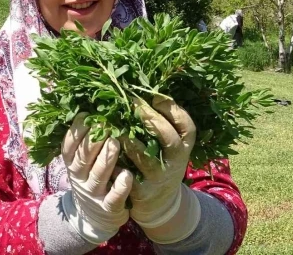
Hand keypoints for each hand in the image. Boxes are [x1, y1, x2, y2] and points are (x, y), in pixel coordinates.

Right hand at [60, 114, 132, 244]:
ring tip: (115, 142)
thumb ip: (84, 142)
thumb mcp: (81, 163)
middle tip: (104, 123)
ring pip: (99, 175)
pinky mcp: (109, 208)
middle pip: (83, 158)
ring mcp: (94, 194)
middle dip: (92, 140)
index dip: (75, 132)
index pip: (69, 147)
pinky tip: (127, 174)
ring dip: (106, 158)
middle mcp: (80, 179)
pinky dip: (120, 186)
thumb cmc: (91, 179)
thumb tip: (90, 108)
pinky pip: (114, 197)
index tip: (86, 116)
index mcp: (72, 165)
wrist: (95, 218)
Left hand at [122, 95, 200, 243]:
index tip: (155, 96)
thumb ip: (161, 123)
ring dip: (130, 140)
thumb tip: (142, 88)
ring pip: (145, 158)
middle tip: (132, 102)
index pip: (187, 127)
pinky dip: (115, 162)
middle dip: (151, 118)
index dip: (174, 110)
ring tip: (115, 126)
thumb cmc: (160, 162)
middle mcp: (175, 162)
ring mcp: (158, 178)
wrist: (159, 204)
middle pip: (169, 139)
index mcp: (183, 147)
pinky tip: (104, 150)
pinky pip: (126, 175)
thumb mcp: (168, 146)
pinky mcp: (141, 192)